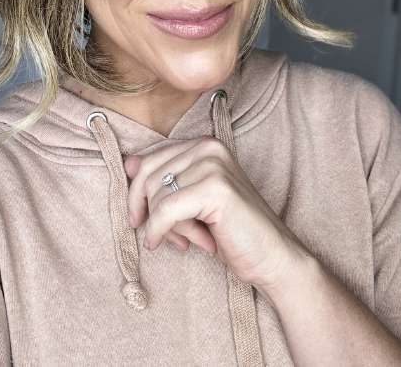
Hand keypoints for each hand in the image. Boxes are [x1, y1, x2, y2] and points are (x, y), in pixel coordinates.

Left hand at [123, 135, 309, 294]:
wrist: (273, 257)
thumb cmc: (231, 231)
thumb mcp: (191, 200)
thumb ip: (163, 180)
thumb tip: (127, 164)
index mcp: (203, 144)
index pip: (149, 159)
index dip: (137, 192)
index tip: (139, 217)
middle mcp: (208, 146)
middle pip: (147, 176)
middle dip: (150, 212)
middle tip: (165, 236)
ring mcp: (213, 164)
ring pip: (157, 196)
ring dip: (166, 226)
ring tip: (190, 240)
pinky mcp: (215, 188)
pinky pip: (166, 211)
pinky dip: (162, 231)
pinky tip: (179, 246)